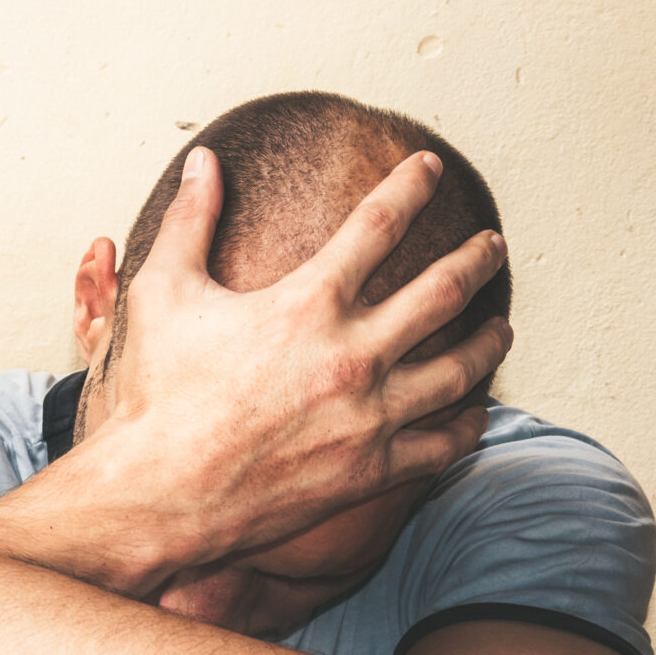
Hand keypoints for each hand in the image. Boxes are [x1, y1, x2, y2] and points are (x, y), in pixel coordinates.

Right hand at [90, 147, 510, 570]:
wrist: (159, 494)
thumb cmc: (155, 394)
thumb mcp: (162, 291)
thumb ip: (189, 220)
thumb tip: (202, 160)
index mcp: (308, 304)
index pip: (379, 223)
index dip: (410, 186)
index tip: (429, 168)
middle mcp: (352, 355)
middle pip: (442, 292)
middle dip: (476, 260)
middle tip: (493, 245)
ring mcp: (368, 416)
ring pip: (460, 369)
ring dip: (489, 341)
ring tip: (500, 327)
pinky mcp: (370, 470)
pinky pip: (444, 445)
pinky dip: (470, 425)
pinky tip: (477, 411)